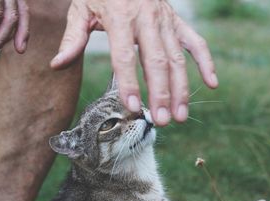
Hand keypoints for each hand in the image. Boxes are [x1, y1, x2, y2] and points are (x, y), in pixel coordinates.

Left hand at [51, 0, 217, 125]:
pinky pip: (196, 42)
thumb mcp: (81, 9)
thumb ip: (72, 38)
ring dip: (181, 88)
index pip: (125, 56)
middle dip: (160, 93)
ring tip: (180, 115)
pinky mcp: (177, 21)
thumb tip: (57, 64)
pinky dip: (206, 62)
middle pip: (156, 61)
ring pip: (177, 58)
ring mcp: (166, 20)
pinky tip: (212, 83)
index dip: (130, 83)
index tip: (132, 108)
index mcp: (120, 17)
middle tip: (161, 121)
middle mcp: (147, 19)